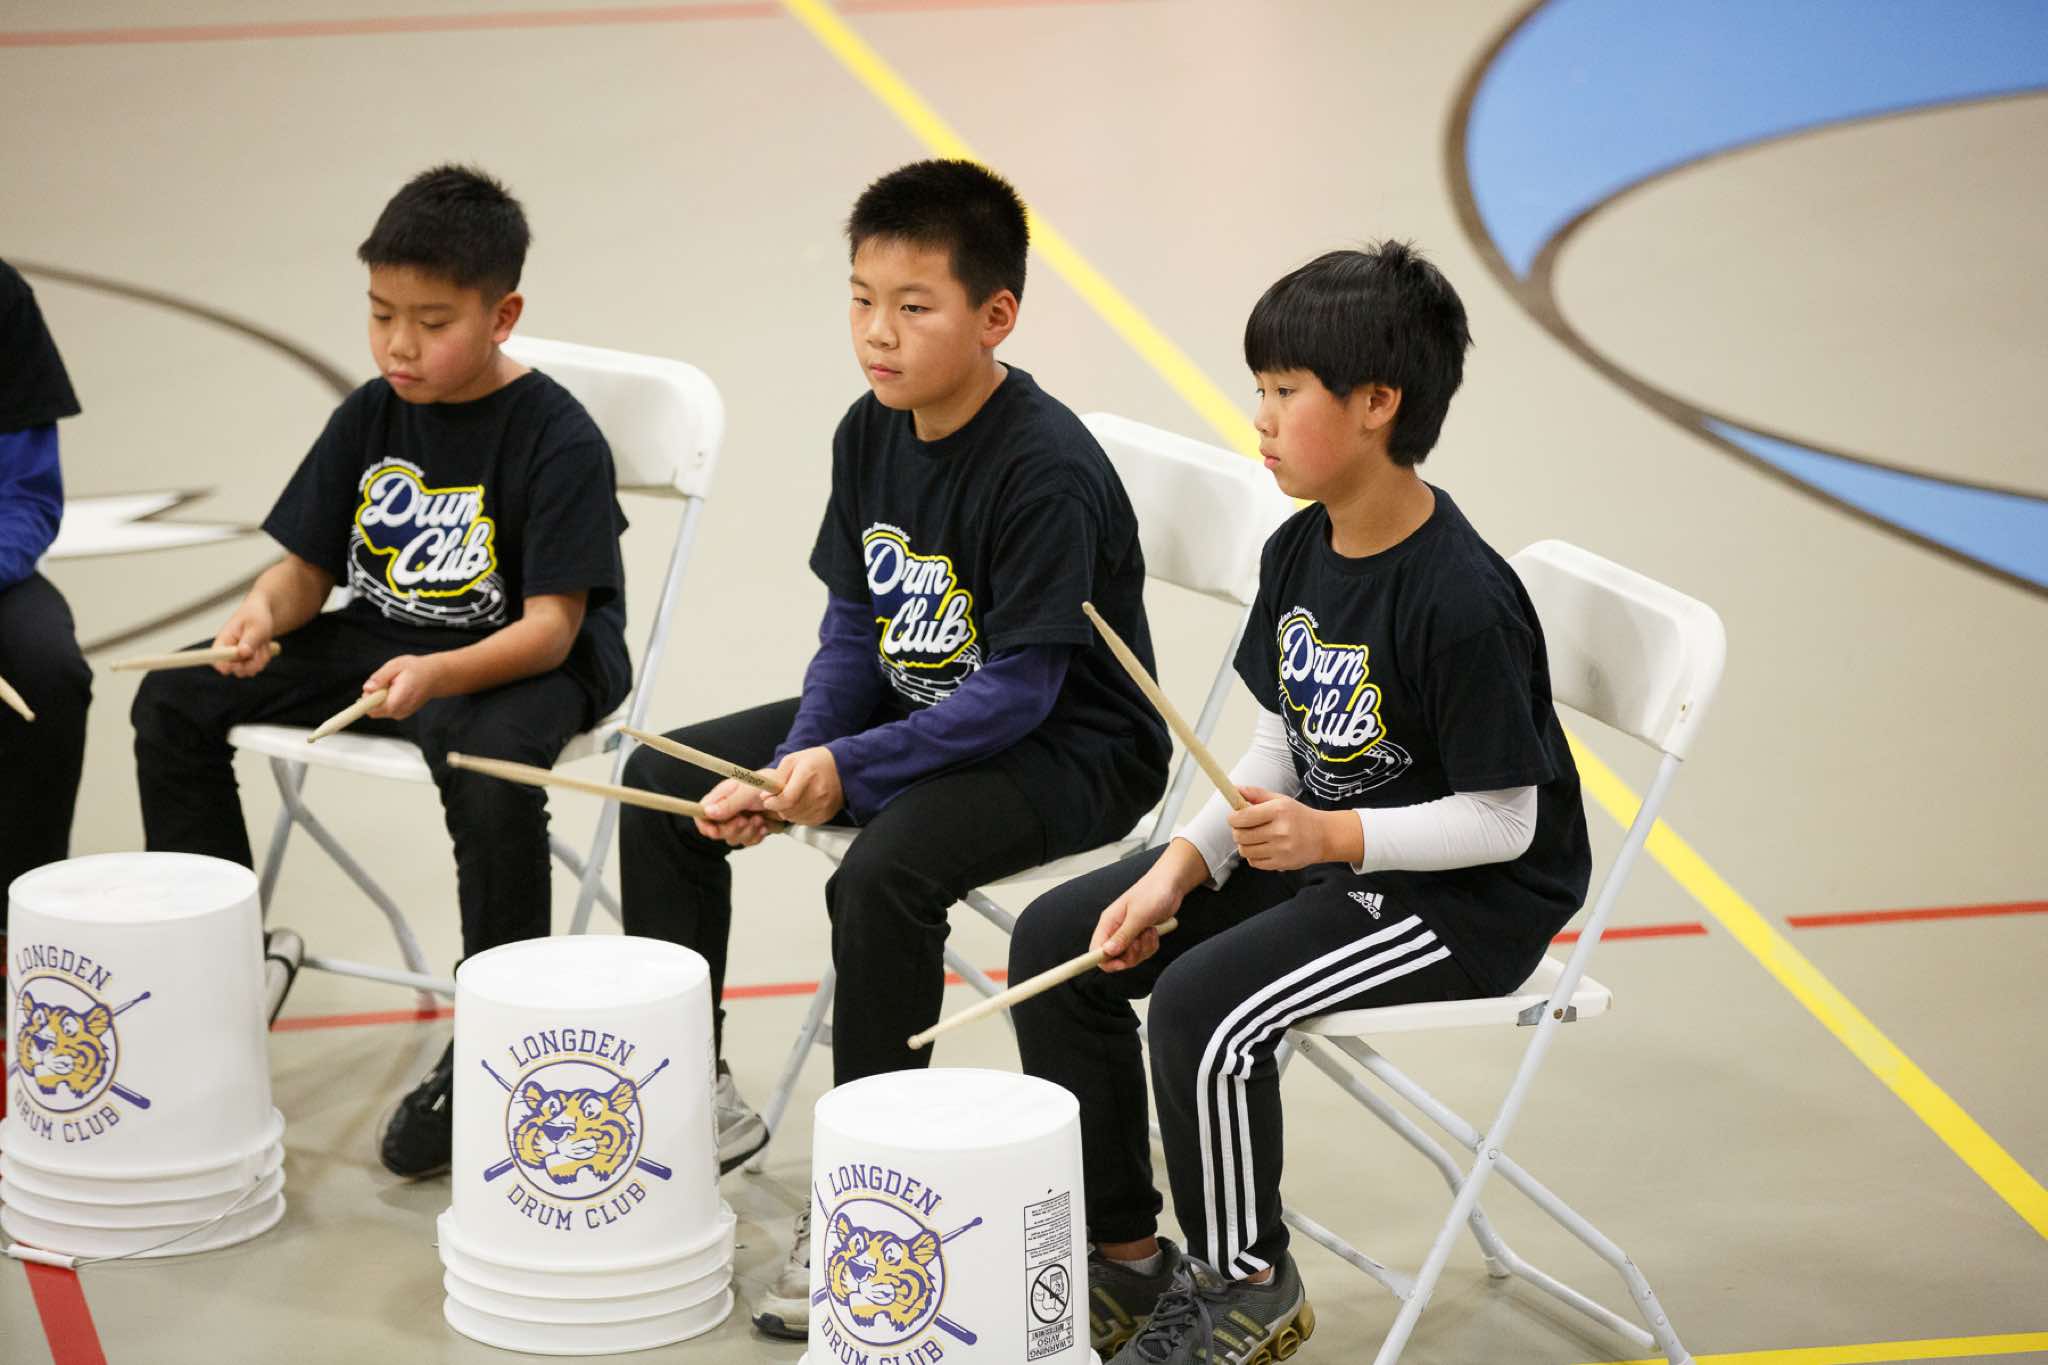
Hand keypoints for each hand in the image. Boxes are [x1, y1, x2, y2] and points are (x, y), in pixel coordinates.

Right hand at [212, 600, 276, 677]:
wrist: (262, 614)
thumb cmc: (256, 616)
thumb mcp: (256, 626)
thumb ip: (249, 640)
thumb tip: (242, 653)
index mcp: (223, 640)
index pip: (215, 658)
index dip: (224, 665)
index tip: (236, 665)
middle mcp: (227, 651)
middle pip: (235, 670)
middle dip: (251, 664)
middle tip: (260, 650)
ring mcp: (237, 658)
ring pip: (249, 670)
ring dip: (260, 659)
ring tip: (263, 643)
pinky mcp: (246, 661)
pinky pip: (257, 667)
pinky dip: (264, 657)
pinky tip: (264, 646)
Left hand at [364, 655, 444, 720]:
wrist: (436, 677)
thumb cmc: (417, 669)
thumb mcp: (396, 666)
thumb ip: (380, 677)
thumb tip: (367, 688)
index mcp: (397, 700)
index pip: (372, 709)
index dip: (364, 702)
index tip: (363, 695)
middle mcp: (399, 711)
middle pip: (373, 710)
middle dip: (372, 697)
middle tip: (384, 682)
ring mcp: (401, 714)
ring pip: (378, 710)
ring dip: (380, 698)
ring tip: (393, 684)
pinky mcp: (401, 714)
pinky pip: (386, 709)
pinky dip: (386, 699)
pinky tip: (397, 689)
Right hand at [695, 776, 774, 847]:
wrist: (790, 792)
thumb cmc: (768, 784)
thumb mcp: (748, 791)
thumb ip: (729, 803)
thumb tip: (707, 812)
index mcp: (721, 797)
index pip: (701, 815)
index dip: (705, 826)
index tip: (716, 831)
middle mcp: (727, 809)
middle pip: (716, 831)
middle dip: (731, 829)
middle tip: (745, 820)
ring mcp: (738, 820)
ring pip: (732, 839)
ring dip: (747, 832)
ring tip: (759, 819)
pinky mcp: (750, 829)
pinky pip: (747, 842)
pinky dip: (756, 836)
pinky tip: (764, 826)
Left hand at [761, 747, 843, 826]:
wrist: (842, 769)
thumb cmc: (816, 762)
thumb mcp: (792, 760)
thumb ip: (777, 777)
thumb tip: (766, 794)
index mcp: (808, 774)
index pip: (787, 798)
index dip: (773, 802)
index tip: (768, 800)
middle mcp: (818, 792)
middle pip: (789, 810)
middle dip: (778, 807)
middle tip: (779, 798)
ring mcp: (824, 805)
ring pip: (795, 818)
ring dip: (788, 812)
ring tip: (791, 800)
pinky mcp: (826, 815)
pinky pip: (804, 822)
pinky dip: (798, 816)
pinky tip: (801, 805)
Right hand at [1091, 844, 1202, 972]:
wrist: (1171, 884)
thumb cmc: (1153, 893)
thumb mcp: (1138, 916)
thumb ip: (1123, 936)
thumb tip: (1107, 952)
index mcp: (1108, 922)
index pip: (1096, 949)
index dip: (1105, 961)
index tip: (1121, 964)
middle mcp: (1115, 929)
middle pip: (1114, 958)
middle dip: (1131, 955)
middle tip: (1140, 940)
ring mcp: (1128, 933)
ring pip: (1130, 957)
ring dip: (1143, 949)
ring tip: (1149, 931)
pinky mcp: (1140, 935)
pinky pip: (1142, 952)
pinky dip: (1150, 946)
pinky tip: (1153, 931)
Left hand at [1228, 786, 1352, 870]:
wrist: (1324, 836)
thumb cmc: (1300, 816)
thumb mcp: (1281, 800)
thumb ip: (1257, 794)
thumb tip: (1235, 789)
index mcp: (1278, 811)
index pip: (1242, 817)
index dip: (1233, 818)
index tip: (1234, 817)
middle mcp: (1279, 831)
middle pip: (1240, 836)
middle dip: (1237, 831)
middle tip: (1244, 828)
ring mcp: (1281, 849)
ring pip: (1244, 851)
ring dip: (1244, 844)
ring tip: (1254, 838)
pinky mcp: (1281, 864)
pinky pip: (1254, 863)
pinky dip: (1253, 856)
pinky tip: (1262, 848)